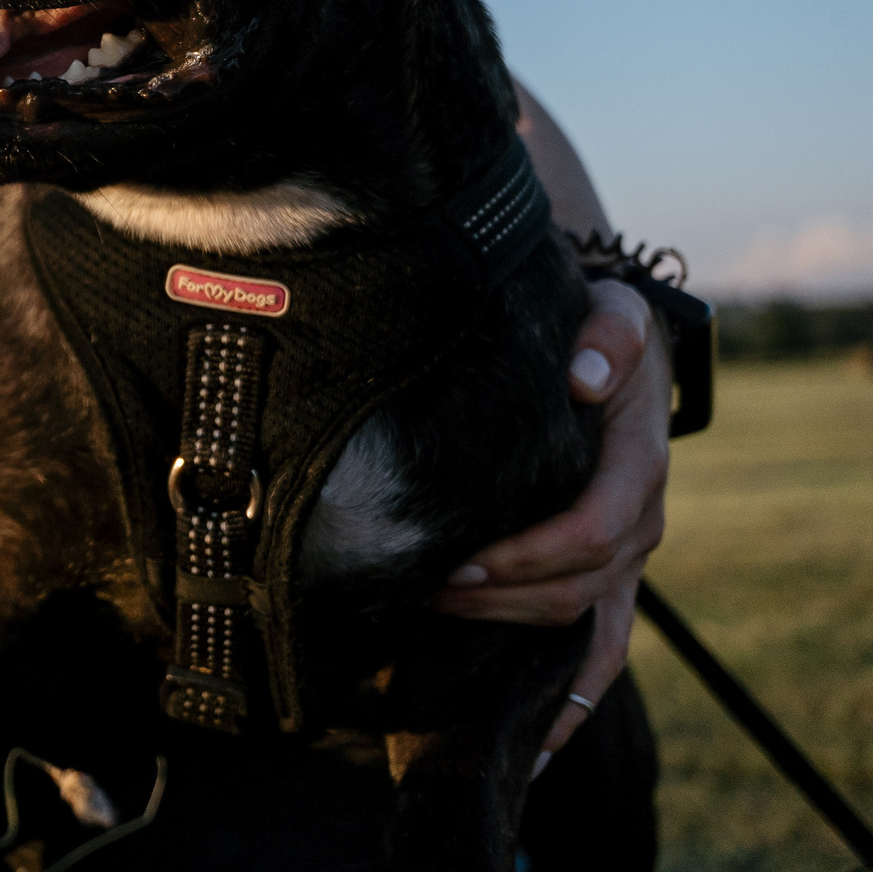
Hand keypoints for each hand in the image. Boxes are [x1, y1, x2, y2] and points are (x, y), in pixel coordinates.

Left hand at [432, 280, 668, 757]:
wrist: (613, 347)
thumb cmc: (602, 330)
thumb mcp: (615, 313)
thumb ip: (608, 337)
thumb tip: (584, 374)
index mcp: (637, 468)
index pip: (588, 533)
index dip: (524, 557)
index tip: (456, 562)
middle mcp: (638, 524)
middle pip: (572, 587)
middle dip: (496, 599)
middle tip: (420, 591)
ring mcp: (625, 558)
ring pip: (576, 620)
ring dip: (507, 633)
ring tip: (431, 624)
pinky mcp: (605, 576)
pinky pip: (598, 651)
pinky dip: (571, 703)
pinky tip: (529, 746)